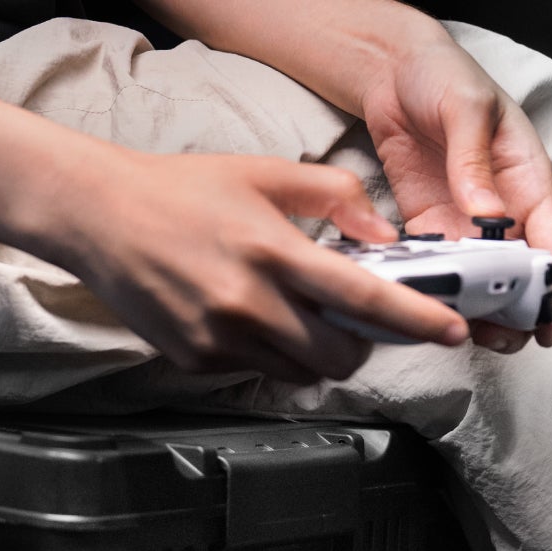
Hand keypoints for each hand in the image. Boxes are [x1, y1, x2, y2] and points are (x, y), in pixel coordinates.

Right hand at [55, 151, 468, 382]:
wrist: (99, 216)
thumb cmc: (182, 190)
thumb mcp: (265, 174)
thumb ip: (334, 196)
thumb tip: (383, 234)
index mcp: (273, 251)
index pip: (362, 298)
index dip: (415, 319)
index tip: (452, 330)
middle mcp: (248, 304)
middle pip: (339, 358)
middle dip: (360, 347)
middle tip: (356, 324)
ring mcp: (220, 339)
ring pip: (300, 374)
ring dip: (315, 354)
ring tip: (296, 317)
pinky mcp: (196, 360)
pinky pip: (256, 373)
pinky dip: (269, 354)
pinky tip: (249, 318)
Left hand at [359, 32, 551, 351]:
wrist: (394, 71)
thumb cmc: (445, 76)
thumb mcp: (466, 108)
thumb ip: (474, 161)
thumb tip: (486, 215)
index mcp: (528, 181)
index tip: (550, 326)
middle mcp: (503, 210)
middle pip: (521, 277)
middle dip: (516, 315)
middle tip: (498, 339)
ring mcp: (464, 223)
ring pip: (481, 284)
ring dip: (475, 312)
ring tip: (460, 330)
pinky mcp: (428, 227)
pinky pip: (437, 269)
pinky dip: (435, 291)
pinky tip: (424, 307)